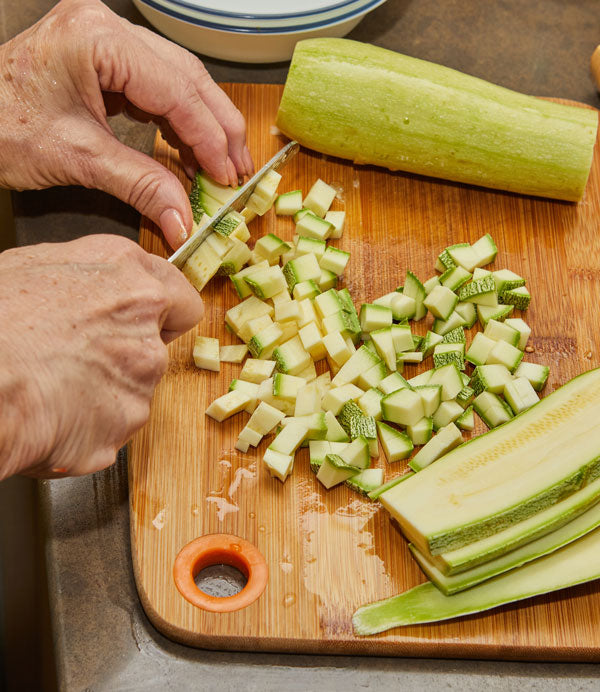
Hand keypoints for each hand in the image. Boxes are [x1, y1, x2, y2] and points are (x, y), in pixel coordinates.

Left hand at [0, 0, 253, 248]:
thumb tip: (185, 221)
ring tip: (222, 166)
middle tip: (239, 170)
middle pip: (187, 77)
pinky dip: (178, 123)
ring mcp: (105, 41)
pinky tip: (190, 152)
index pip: (175, 89)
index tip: (228, 176)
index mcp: (96, 39)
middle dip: (217, 128)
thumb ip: (141, 186)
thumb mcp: (77, 159)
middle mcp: (105, 28)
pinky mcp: (104, 60)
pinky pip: (156, 89)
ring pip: (178, 80)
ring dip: (204, 125)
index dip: (210, 137)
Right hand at [0, 235, 202, 478]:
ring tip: (52, 388)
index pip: (181, 300)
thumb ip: (89, 278)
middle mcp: (144, 323)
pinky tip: (52, 416)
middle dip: (125, 357)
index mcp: (126, 275)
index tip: (146, 325)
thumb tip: (95, 289)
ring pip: (134, 391)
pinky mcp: (127, 421)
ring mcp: (141, 376)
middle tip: (76, 360)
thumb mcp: (34, 266)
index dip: (161, 315)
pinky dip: (89, 429)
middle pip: (154, 348)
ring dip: (104, 395)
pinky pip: (113, 428)